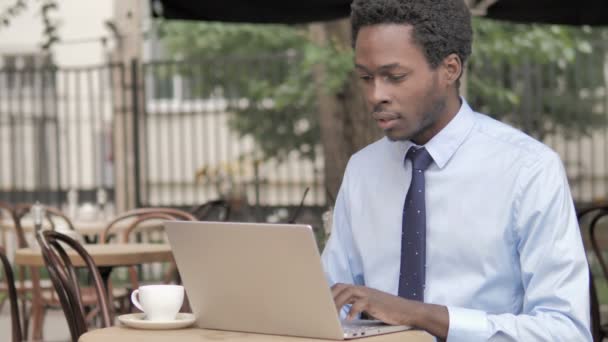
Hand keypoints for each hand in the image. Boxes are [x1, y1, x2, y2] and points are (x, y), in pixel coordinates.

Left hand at [331, 283, 448, 338]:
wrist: (408, 311)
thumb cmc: (390, 311)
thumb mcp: (371, 307)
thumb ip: (359, 305)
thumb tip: (345, 313)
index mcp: (361, 290)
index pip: (341, 286)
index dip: (331, 293)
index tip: (322, 302)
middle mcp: (363, 290)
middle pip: (341, 286)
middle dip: (330, 296)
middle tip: (323, 308)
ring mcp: (369, 295)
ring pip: (348, 292)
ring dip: (338, 303)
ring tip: (332, 315)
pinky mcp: (375, 302)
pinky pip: (360, 303)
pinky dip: (352, 311)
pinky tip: (349, 319)